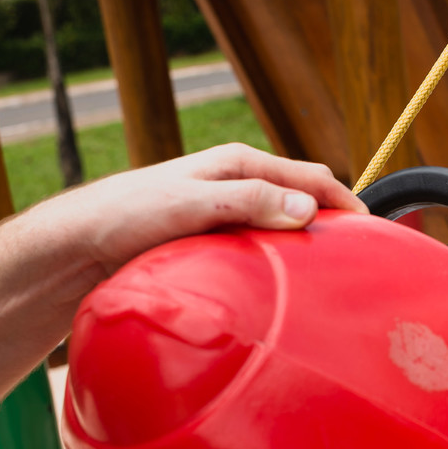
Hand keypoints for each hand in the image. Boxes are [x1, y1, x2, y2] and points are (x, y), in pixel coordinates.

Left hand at [26, 143, 367, 283]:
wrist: (75, 245)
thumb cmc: (126, 216)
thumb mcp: (191, 204)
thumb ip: (249, 202)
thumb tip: (306, 211)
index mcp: (238, 163)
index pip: (310, 177)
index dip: (345, 201)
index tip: (372, 233)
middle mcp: (236, 184)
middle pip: (301, 198)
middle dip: (332, 221)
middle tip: (358, 259)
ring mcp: (225, 213)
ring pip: (282, 224)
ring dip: (306, 243)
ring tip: (328, 276)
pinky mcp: (212, 239)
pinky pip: (261, 245)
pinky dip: (281, 258)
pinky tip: (285, 285)